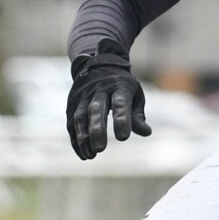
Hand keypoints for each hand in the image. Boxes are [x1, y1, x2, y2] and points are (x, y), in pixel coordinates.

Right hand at [66, 39, 151, 159]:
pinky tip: (83, 153)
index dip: (122, 119)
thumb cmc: (122, 86)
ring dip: (83, 137)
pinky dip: (76, 139)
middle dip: (97, 129)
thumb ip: (138, 115)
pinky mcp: (72, 102)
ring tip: (91, 155)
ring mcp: (83, 95)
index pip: (120, 103)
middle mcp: (98, 89)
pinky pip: (71, 122)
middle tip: (100, 149)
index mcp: (119, 86)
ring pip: (80, 116)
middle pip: (96, 109)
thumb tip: (146, 133)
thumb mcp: (134, 95)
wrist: (99, 64)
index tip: (124, 138)